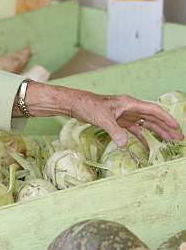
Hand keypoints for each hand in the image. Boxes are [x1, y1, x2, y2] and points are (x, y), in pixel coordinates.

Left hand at [20, 82, 183, 147]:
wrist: (74, 104)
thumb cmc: (87, 106)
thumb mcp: (101, 118)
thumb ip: (114, 131)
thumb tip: (124, 144)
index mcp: (129, 104)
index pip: (153, 110)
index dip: (166, 119)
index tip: (177, 128)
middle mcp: (129, 108)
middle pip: (153, 118)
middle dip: (166, 128)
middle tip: (179, 139)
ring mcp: (123, 114)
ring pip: (145, 123)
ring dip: (157, 132)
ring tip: (170, 142)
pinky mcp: (117, 120)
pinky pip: (133, 129)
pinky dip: (141, 137)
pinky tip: (147, 146)